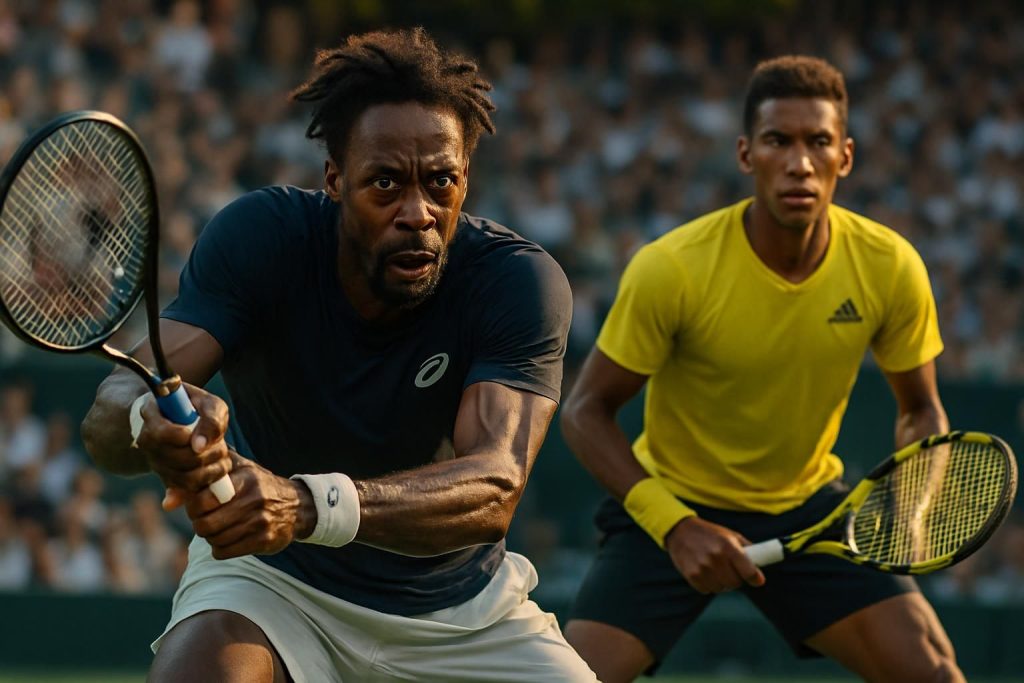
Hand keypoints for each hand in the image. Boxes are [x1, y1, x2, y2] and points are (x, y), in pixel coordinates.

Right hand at [134, 384, 231, 508]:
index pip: (161, 433)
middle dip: (208, 454)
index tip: (205, 433)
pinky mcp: (166, 478)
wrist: (184, 417)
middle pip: (177, 459)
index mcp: (151, 414)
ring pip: (183, 477)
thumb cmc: (198, 407)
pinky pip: (186, 490)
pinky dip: (206, 482)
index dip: (187, 437)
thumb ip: (210, 419)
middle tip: (221, 446)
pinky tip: (215, 470)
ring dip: (210, 469)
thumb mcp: (209, 403)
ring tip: (220, 457)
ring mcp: (155, 461)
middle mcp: (146, 440)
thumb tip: (200, 446)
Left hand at [183, 454, 315, 559]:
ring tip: (219, 528)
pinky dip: (220, 548)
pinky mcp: (264, 541)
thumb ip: (199, 480)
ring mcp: (261, 522)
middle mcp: (255, 499)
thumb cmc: (257, 484)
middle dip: (200, 524)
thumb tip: (166, 503)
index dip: (193, 506)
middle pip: (205, 525)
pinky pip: (225, 552)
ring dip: (211, 537)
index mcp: (245, 478)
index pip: (202, 500)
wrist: (296, 506)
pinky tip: (228, 539)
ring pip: (214, 540)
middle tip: (205, 519)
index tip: (199, 505)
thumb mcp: (235, 470)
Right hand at [665, 517, 765, 593]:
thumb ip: (747, 548)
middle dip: (736, 579)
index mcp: (729, 546)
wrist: (680, 531)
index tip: (758, 580)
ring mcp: (703, 568)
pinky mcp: (692, 576)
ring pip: (721, 589)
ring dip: (721, 583)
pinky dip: (708, 585)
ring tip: (715, 570)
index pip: (749, 571)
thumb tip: (764, 560)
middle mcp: (716, 558)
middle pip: (735, 583)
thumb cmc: (709, 533)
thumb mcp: (730, 535)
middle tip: (731, 571)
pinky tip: (704, 572)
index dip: (755, 578)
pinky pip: (707, 590)